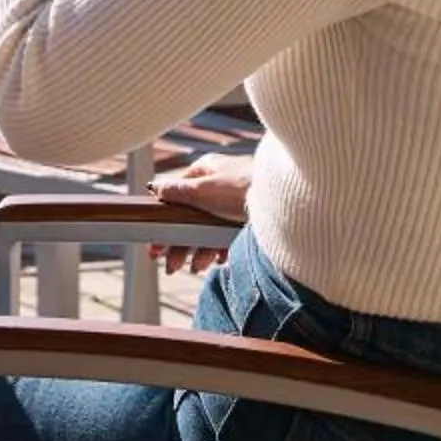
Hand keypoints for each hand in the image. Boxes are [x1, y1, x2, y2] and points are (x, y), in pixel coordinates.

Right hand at [148, 153, 252, 275]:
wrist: (287, 201)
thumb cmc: (243, 187)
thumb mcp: (202, 189)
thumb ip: (175, 190)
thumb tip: (153, 187)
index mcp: (205, 172)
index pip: (175, 198)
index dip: (163, 223)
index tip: (155, 246)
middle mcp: (219, 186)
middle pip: (190, 218)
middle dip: (179, 243)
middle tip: (170, 266)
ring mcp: (235, 203)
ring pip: (209, 229)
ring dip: (198, 250)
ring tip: (195, 268)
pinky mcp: (249, 219)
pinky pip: (228, 236)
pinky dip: (219, 249)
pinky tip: (217, 260)